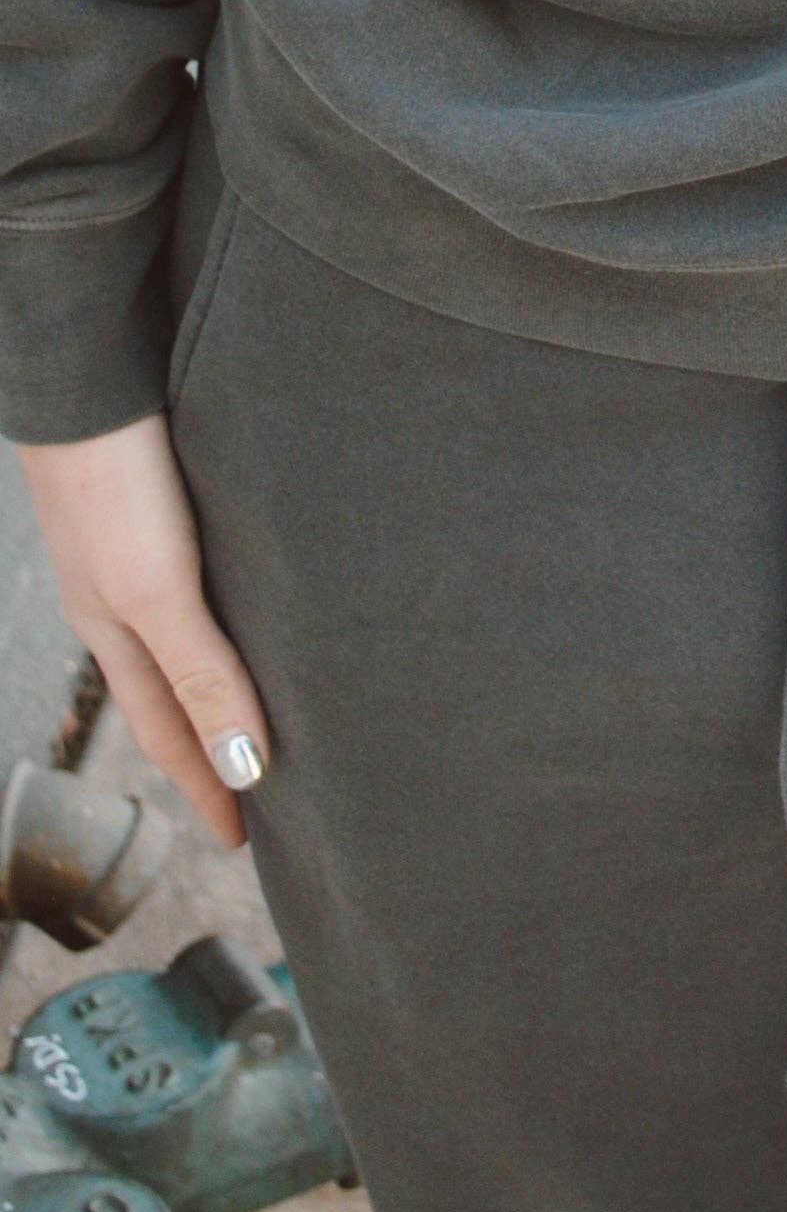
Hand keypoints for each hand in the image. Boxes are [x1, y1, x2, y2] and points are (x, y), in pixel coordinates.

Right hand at [17, 414, 270, 844]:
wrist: (92, 373)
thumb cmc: (113, 484)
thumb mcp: (158, 589)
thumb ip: (202, 673)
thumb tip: (245, 770)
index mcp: (119, 630)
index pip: (170, 731)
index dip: (206, 784)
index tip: (243, 838)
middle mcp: (127, 597)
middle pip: (176, 690)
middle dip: (213, 743)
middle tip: (263, 788)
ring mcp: (138, 548)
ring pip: (190, 634)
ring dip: (222, 678)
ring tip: (269, 705)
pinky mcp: (163, 501)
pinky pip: (200, 580)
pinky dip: (225, 613)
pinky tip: (255, 596)